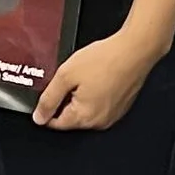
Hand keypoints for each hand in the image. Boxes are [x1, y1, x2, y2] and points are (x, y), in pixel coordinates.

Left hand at [34, 27, 159, 131]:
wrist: (135, 50)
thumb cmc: (106, 61)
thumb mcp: (66, 75)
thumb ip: (49, 99)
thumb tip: (39, 117)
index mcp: (85, 118)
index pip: (55, 123)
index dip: (46, 106)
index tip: (49, 91)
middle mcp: (100, 122)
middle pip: (71, 116)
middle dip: (65, 98)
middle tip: (70, 77)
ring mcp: (113, 114)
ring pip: (86, 109)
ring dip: (80, 95)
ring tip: (86, 74)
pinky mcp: (121, 105)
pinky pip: (100, 103)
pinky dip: (95, 92)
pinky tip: (97, 76)